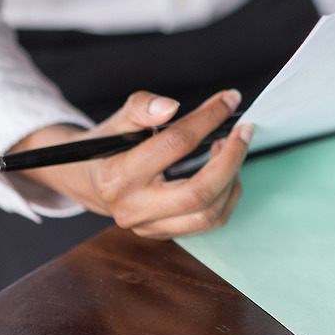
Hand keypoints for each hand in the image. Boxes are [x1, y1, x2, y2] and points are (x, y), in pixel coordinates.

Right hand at [6, 90, 251, 239]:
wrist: (90, 181)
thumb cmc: (108, 147)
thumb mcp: (117, 121)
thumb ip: (141, 109)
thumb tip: (170, 106)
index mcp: (119, 176)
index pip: (175, 144)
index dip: (207, 118)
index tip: (229, 100)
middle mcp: (134, 209)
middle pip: (199, 193)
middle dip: (231, 159)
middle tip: (244, 131)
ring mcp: (150, 227)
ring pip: (210, 214)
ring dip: (232, 177)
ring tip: (231, 147)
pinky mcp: (165, 233)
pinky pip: (210, 221)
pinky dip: (228, 194)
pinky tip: (225, 170)